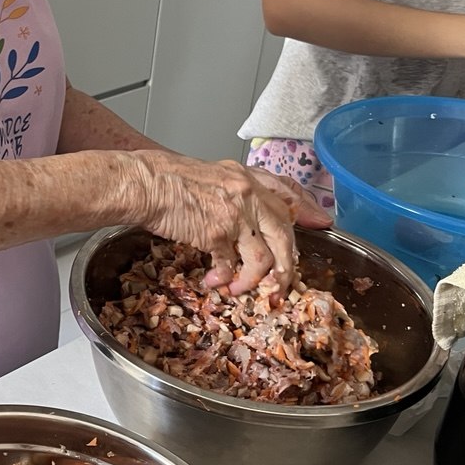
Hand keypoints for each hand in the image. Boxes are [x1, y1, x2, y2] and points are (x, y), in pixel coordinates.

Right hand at [131, 153, 331, 296]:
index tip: (319, 223)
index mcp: (246, 177)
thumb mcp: (210, 174)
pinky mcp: (217, 233)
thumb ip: (233, 191)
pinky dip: (224, 279)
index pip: (287, 192)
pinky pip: (231, 265)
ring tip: (239, 290)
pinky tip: (213, 282)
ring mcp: (235, 214)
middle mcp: (247, 194)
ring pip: (265, 258)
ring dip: (253, 281)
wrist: (145, 183)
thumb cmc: (167, 178)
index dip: (306, 209)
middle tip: (281, 283)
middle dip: (287, 265)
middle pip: (284, 233)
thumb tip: (241, 213)